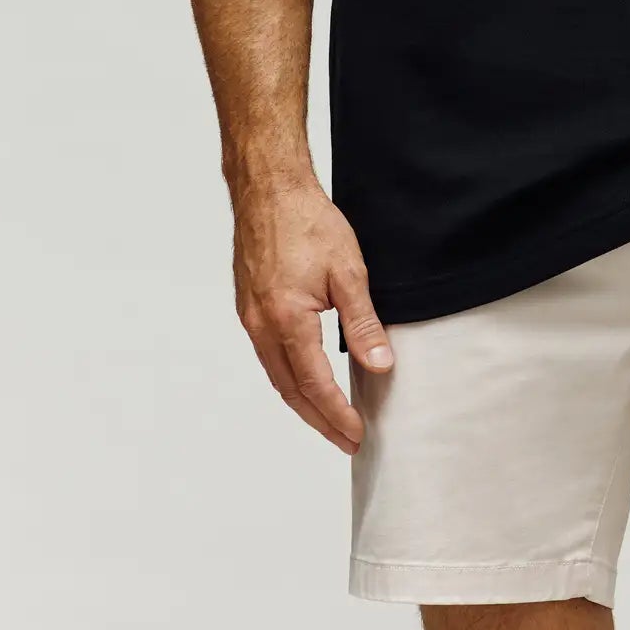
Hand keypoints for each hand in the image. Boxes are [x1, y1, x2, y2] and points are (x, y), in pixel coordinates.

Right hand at [232, 178, 393, 451]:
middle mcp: (262, 326)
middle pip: (291, 390)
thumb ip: (363, 322)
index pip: (315, 384)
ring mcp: (251, 317)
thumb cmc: (306, 221)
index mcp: (286, 321)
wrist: (268, 189)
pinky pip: (269, 355)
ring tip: (329, 419)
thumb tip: (380, 364)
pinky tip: (305, 379)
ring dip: (303, 402)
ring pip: (277, 375)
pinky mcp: (249, 306)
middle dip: (320, 420)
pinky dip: (289, 377)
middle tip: (345, 440)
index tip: (356, 434)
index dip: (337, 414)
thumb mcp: (348, 271)